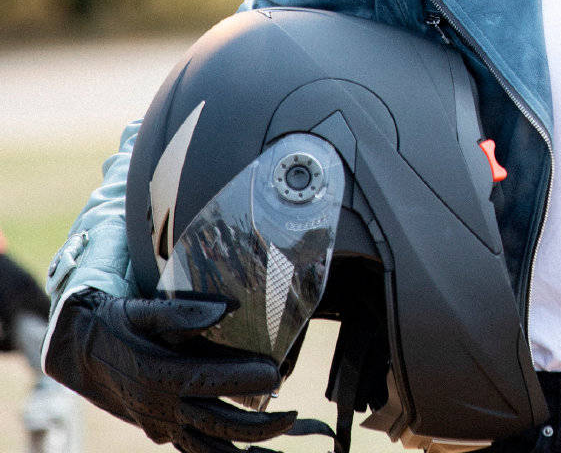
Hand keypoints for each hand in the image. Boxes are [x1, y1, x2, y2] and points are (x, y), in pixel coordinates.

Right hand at [43, 287, 296, 452]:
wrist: (81, 351)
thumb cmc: (118, 323)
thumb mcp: (144, 309)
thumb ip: (183, 311)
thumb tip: (227, 310)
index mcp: (159, 373)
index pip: (210, 381)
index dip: (245, 380)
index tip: (276, 373)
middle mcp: (161, 405)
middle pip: (217, 425)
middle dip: (258, 425)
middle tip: (291, 414)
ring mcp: (160, 423)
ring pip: (207, 447)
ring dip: (243, 448)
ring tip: (277, 437)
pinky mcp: (158, 430)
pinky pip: (192, 448)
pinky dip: (217, 452)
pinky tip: (243, 451)